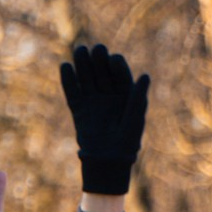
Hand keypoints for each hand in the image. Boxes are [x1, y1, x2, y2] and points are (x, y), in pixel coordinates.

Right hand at [59, 44, 150, 195]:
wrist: (108, 162)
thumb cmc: (127, 143)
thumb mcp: (134, 119)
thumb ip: (138, 98)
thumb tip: (146, 75)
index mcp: (126, 97)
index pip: (120, 76)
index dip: (117, 66)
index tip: (114, 58)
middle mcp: (109, 97)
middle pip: (102, 73)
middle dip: (99, 60)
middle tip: (96, 49)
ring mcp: (93, 102)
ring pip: (87, 79)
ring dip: (83, 65)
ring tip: (80, 50)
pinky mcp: (79, 109)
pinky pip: (72, 92)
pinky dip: (68, 80)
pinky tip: (66, 66)